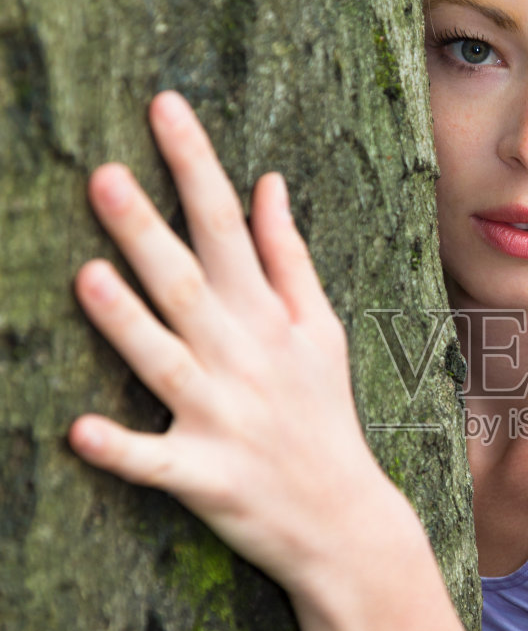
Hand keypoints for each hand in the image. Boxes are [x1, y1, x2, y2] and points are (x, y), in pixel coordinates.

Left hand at [69, 91, 402, 601]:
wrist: (345, 524)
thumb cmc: (324, 417)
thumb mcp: (321, 330)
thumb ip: (289, 257)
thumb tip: (267, 182)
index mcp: (267, 319)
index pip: (227, 226)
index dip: (194, 165)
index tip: (162, 106)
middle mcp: (242, 359)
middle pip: (187, 284)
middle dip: (145, 230)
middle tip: (101, 175)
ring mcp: (222, 418)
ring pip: (165, 363)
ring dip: (127, 323)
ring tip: (86, 278)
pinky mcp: (204, 477)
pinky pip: (156, 463)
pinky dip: (121, 449)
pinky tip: (80, 432)